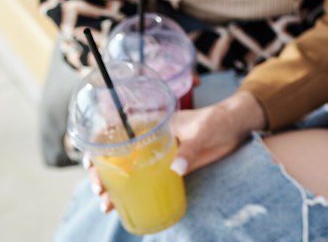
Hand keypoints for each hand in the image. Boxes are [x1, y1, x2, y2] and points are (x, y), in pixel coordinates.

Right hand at [84, 91, 265, 214]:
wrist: (237, 127)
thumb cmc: (218, 120)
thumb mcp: (202, 132)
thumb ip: (189, 149)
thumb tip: (176, 170)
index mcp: (152, 124)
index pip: (117, 132)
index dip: (97, 146)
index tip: (90, 163)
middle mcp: (149, 140)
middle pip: (117, 156)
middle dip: (101, 174)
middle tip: (100, 191)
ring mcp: (158, 156)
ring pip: (128, 172)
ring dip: (113, 188)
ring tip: (107, 205)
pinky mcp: (169, 169)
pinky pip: (146, 181)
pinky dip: (133, 193)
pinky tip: (122, 207)